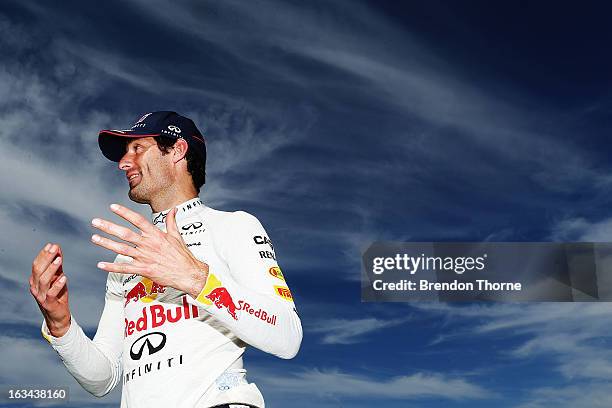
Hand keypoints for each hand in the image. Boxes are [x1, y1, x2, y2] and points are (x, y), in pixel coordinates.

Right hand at [30, 243, 70, 336]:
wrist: (57, 316)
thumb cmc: (57, 295)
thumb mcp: (57, 278)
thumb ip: (57, 265)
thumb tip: (57, 248)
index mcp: (35, 280)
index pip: (36, 265)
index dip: (43, 254)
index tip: (52, 245)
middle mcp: (35, 287)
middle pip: (38, 270)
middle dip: (46, 258)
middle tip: (54, 248)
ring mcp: (40, 296)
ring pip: (43, 280)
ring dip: (51, 269)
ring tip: (59, 260)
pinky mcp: (48, 303)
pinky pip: (51, 293)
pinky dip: (57, 285)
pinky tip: (64, 277)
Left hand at [91, 204, 208, 297]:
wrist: (188, 273)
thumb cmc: (183, 255)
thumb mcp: (177, 235)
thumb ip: (172, 221)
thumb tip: (174, 209)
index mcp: (156, 235)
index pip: (138, 220)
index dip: (124, 213)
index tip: (113, 207)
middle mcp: (148, 244)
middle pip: (125, 234)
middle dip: (109, 227)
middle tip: (96, 222)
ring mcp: (145, 257)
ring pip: (121, 249)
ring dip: (106, 243)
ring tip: (94, 238)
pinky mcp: (144, 270)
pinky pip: (125, 268)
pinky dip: (112, 267)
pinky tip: (101, 264)